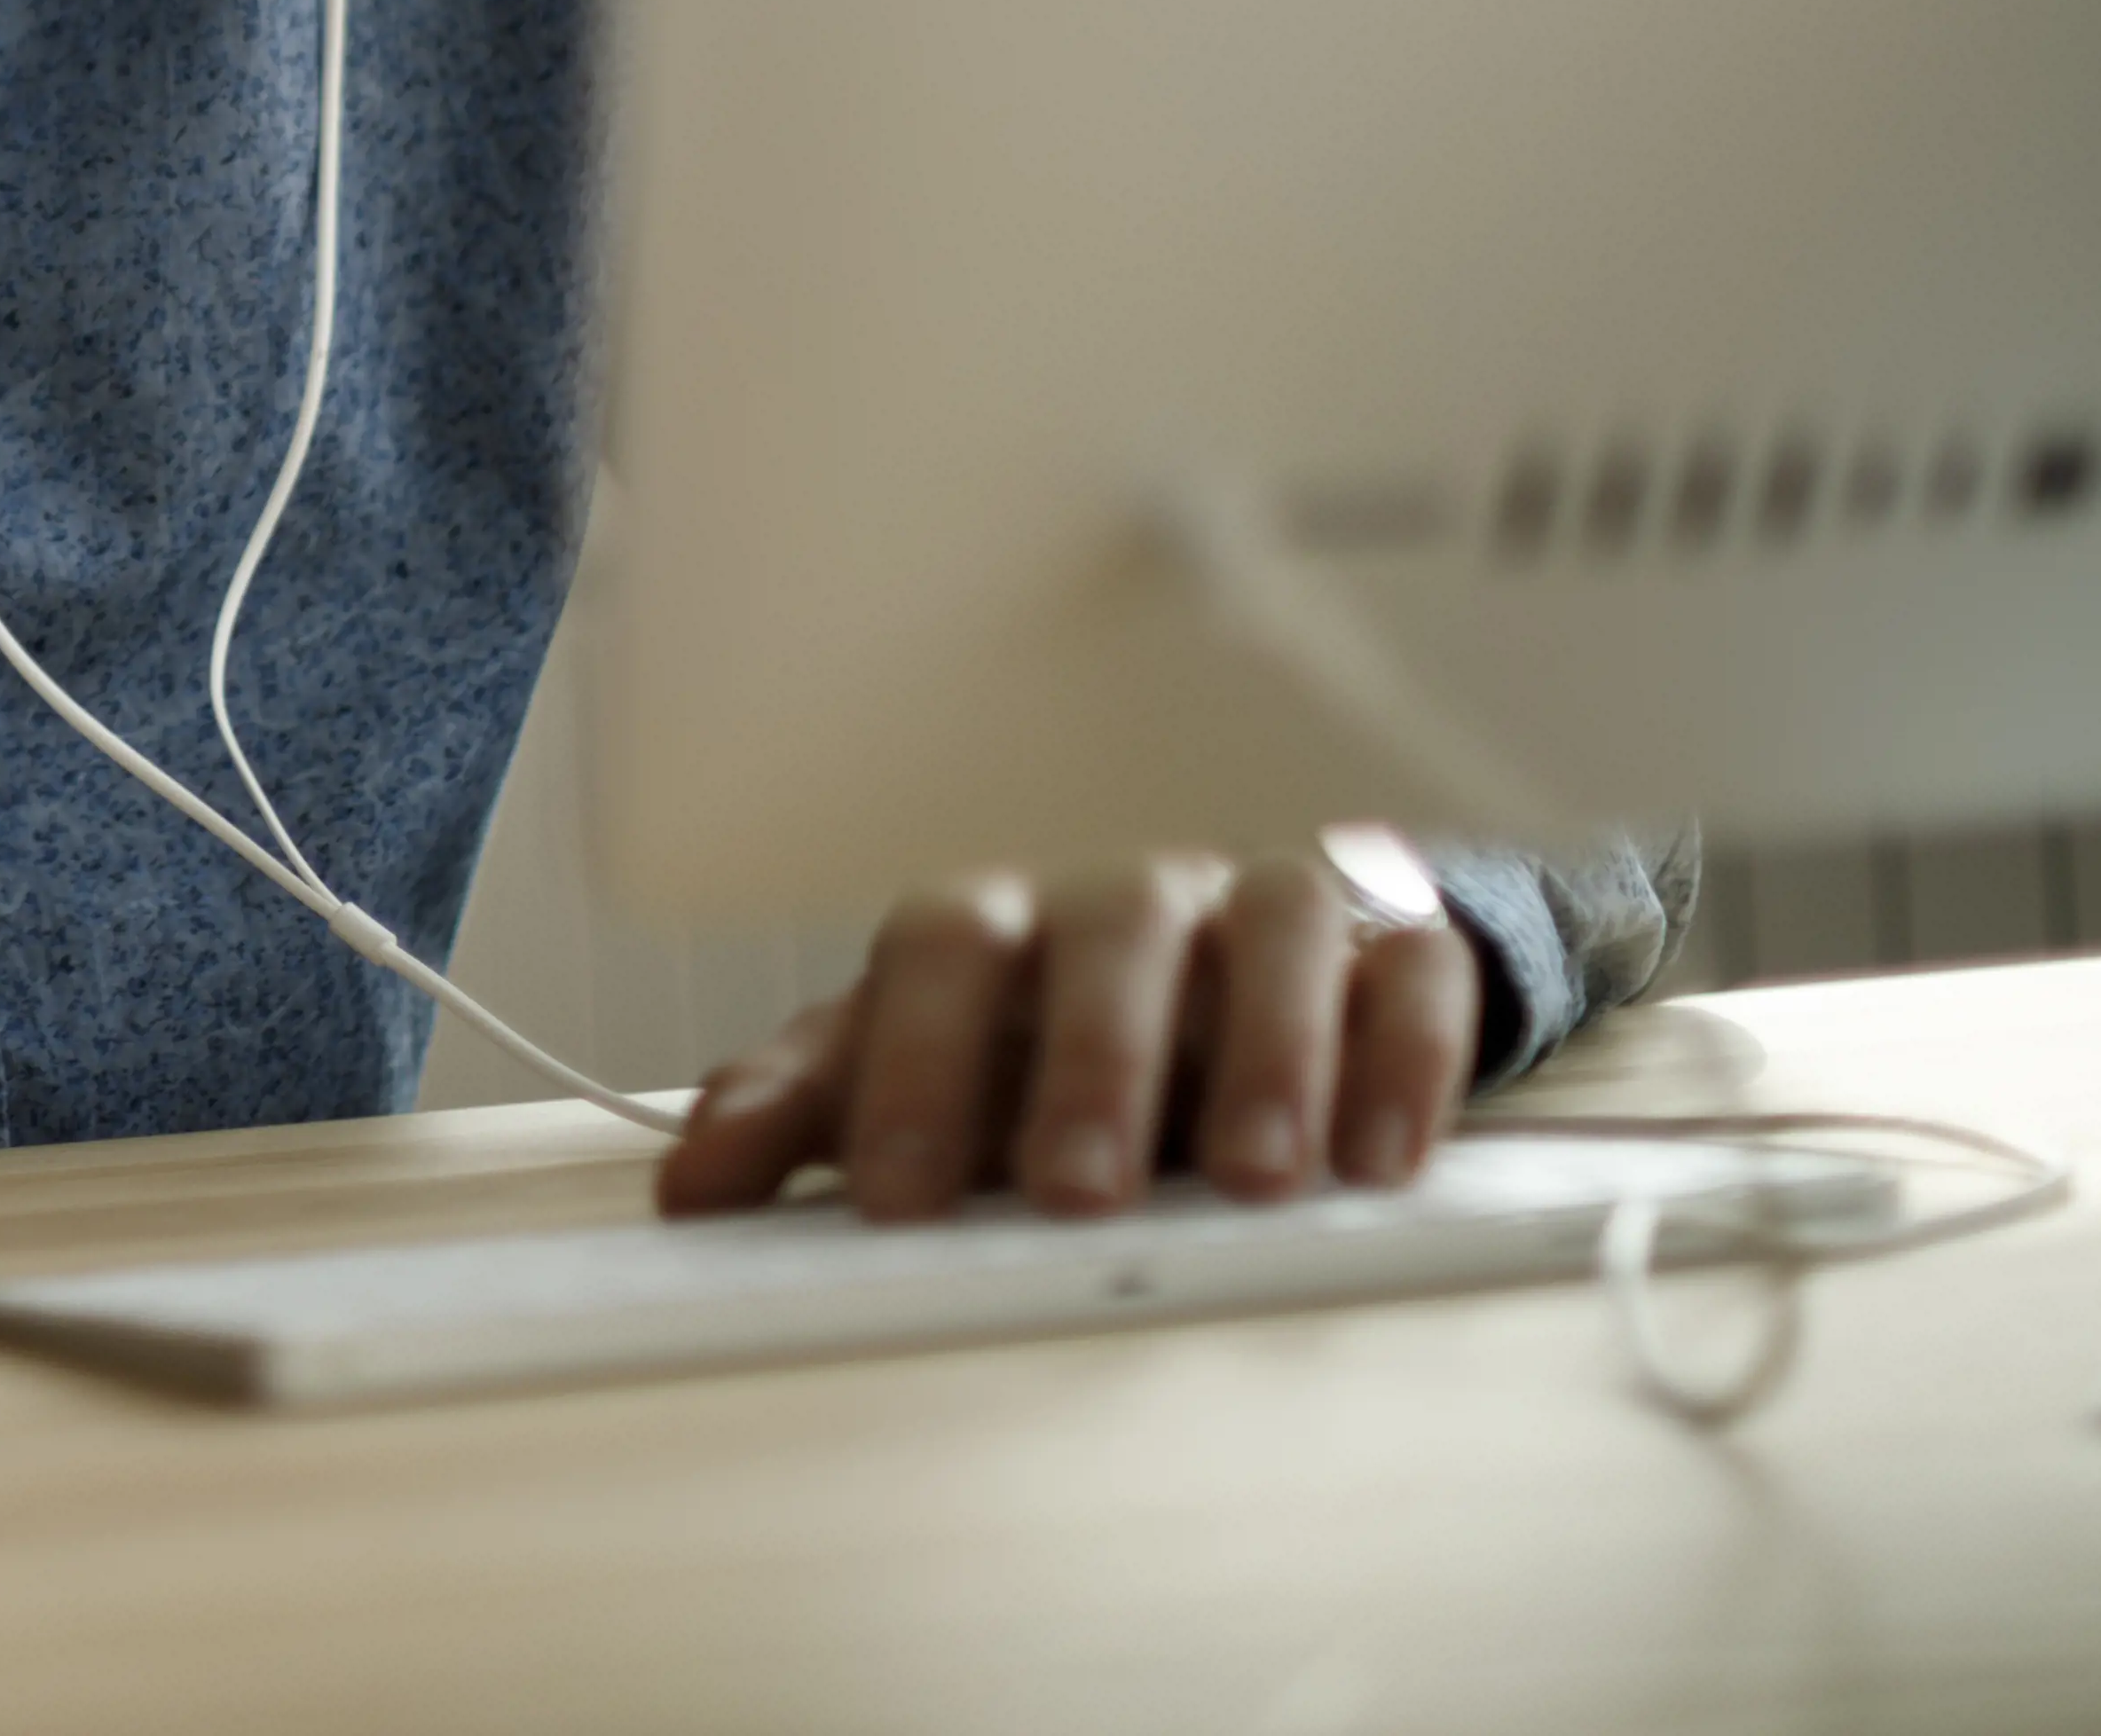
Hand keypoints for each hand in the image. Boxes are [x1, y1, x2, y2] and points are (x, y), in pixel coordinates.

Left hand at [655, 828, 1482, 1223]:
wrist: (1233, 986)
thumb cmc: (1048, 1044)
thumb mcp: (924, 1075)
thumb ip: (808, 1116)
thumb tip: (690, 1188)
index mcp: (999, 928)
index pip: (936, 952)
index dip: (909, 1065)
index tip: (891, 1196)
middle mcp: (1126, 903)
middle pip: (1104, 935)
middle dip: (1089, 1066)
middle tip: (1076, 1193)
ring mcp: (1262, 916)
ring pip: (1270, 929)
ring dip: (1265, 1054)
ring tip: (1254, 1180)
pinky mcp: (1392, 948)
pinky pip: (1410, 971)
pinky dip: (1397, 1057)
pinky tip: (1380, 1157)